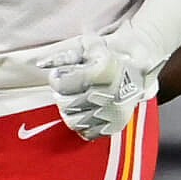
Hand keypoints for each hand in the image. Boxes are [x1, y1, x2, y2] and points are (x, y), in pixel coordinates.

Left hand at [38, 31, 157, 140]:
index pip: (62, 84)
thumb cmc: (110, 54)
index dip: (56, 79)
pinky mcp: (116, 126)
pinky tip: (86, 111)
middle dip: (62, 95)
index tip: (59, 74)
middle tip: (68, 87)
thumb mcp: (88, 45)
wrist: (139, 66)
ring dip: (69, 111)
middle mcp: (112, 94)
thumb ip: (63, 55)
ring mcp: (115, 112)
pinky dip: (82, 124)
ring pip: (74, 122)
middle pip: (67, 104)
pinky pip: (87, 133)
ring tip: (76, 99)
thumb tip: (41, 64)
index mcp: (104, 71)